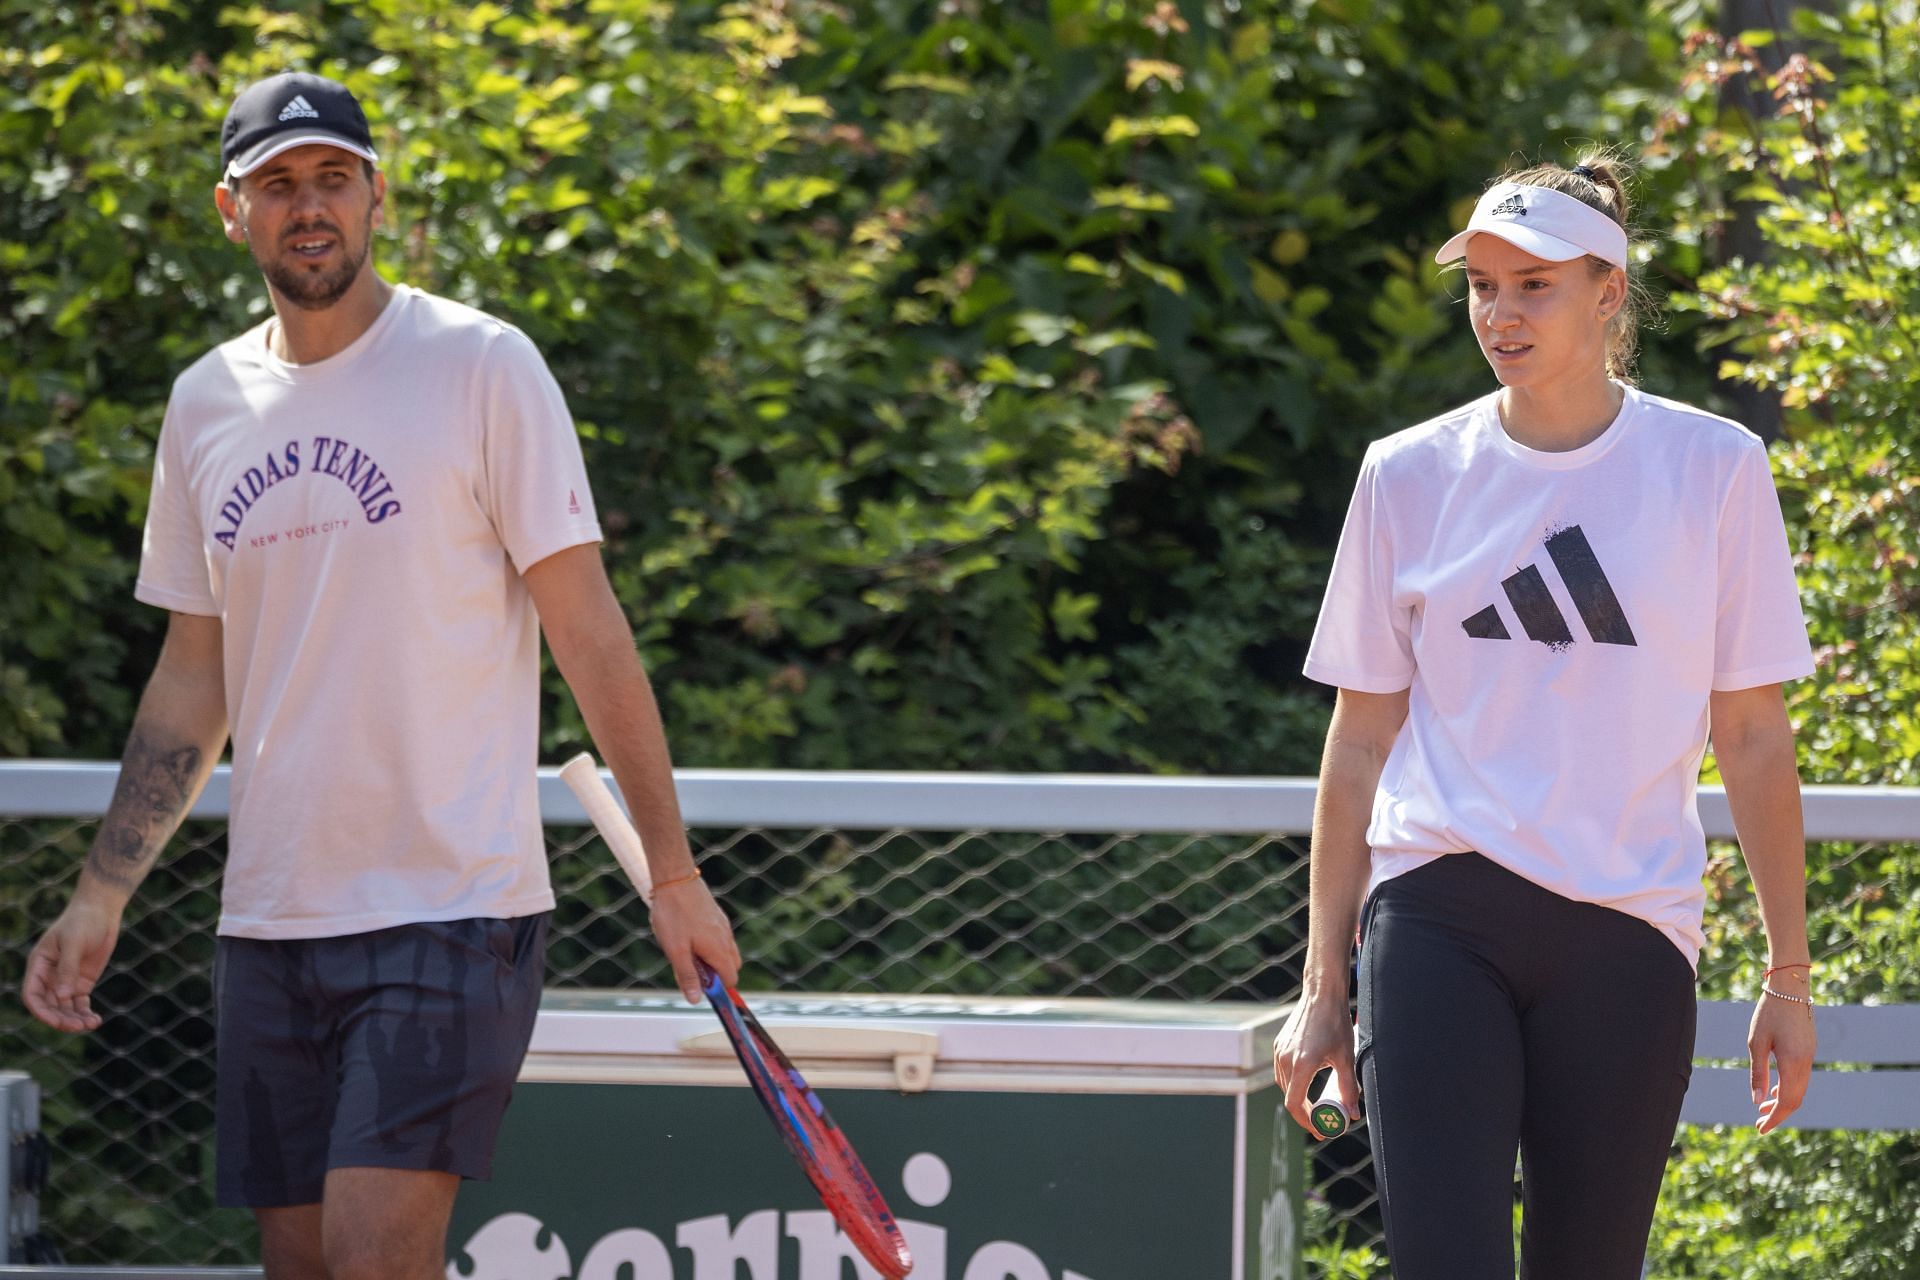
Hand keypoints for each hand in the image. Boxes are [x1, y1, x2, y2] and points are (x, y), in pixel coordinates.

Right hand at [23, 896, 123, 1032]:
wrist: (101, 911)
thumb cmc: (83, 921)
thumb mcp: (74, 943)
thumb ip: (68, 969)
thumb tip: (62, 996)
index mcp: (39, 966)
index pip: (32, 995)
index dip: (41, 1011)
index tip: (56, 1021)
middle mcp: (49, 977)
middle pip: (49, 1006)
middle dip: (61, 1019)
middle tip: (78, 1026)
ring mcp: (65, 981)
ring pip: (64, 1008)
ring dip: (74, 1019)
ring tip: (90, 1024)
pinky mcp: (82, 982)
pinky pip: (80, 1003)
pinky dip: (85, 1013)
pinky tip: (95, 1020)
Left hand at [649, 878, 742, 1002]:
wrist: (675, 879)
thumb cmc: (673, 915)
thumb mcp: (675, 951)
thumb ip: (687, 976)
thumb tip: (696, 1000)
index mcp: (718, 950)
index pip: (731, 980)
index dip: (718, 989)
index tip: (701, 989)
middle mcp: (726, 938)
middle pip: (731, 967)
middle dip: (715, 974)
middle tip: (689, 967)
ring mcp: (723, 925)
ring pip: (725, 951)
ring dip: (711, 958)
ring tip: (685, 949)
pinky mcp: (717, 916)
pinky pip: (719, 938)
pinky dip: (709, 945)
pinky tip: (687, 934)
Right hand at [1272, 990, 1359, 1135]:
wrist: (1321, 994)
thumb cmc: (1335, 1023)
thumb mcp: (1346, 1057)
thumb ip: (1349, 1087)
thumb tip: (1352, 1114)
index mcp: (1302, 1065)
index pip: (1295, 1104)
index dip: (1307, 1121)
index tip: (1320, 1129)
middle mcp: (1286, 1059)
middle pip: (1289, 1097)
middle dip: (1305, 1113)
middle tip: (1321, 1122)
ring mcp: (1279, 1051)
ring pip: (1284, 1085)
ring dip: (1298, 1098)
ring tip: (1315, 1106)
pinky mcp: (1279, 1044)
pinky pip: (1282, 1071)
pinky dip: (1292, 1083)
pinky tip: (1305, 1084)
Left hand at [1750, 986, 1816, 1133]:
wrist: (1790, 989)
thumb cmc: (1769, 1013)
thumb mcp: (1756, 1042)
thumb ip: (1758, 1072)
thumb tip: (1756, 1100)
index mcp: (1793, 1062)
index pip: (1787, 1101)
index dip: (1775, 1118)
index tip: (1761, 1129)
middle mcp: (1806, 1063)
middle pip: (1795, 1099)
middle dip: (1778, 1114)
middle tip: (1759, 1125)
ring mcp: (1810, 1057)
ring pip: (1799, 1090)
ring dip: (1782, 1102)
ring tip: (1762, 1110)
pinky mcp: (1808, 1051)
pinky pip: (1800, 1078)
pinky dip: (1788, 1089)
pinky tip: (1773, 1092)